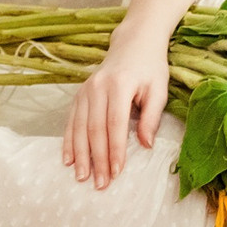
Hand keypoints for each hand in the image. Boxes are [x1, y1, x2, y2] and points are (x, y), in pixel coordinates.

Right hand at [63, 24, 167, 187]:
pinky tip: (68, 159)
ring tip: (82, 177)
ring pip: (79, 127)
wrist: (134, 43)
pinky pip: (71, 120)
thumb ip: (152, 117)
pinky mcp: (79, 94)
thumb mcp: (159, 89)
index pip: (114, 124)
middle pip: (94, 129)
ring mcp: (85, 90)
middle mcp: (98, 87)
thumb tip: (145, 145)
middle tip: (100, 184)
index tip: (117, 172)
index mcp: (119, 85)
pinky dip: (68, 141)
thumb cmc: (150, 68)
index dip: (115, 150)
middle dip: (97, 159)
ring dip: (80, 155)